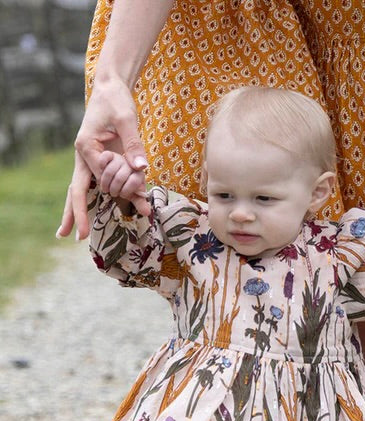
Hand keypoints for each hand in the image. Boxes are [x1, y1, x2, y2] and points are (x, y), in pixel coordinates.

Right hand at [56, 77, 150, 240]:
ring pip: (84, 192)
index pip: (98, 176)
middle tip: (72, 236)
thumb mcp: (127, 119)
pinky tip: (106, 215)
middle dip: (75, 214)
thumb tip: (141, 168)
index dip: (116, 186)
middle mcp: (84, 157)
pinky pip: (102, 186)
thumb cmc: (117, 101)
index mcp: (86, 147)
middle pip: (77, 191)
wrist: (111, 91)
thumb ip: (134, 144)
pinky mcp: (101, 164)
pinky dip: (105, 201)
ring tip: (73, 234)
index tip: (134, 191)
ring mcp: (90, 162)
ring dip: (81, 213)